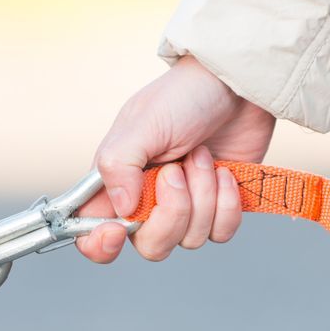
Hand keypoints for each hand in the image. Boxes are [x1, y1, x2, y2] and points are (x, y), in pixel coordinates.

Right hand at [76, 56, 274, 262]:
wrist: (237, 85)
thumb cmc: (183, 97)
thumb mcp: (143, 123)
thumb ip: (120, 165)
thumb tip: (122, 208)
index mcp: (116, 183)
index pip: (92, 231)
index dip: (100, 244)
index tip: (118, 231)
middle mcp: (147, 202)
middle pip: (150, 245)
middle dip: (171, 213)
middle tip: (176, 171)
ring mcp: (184, 208)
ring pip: (189, 239)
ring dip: (202, 195)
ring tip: (201, 155)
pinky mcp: (218, 209)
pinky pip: (220, 233)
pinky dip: (226, 204)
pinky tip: (225, 172)